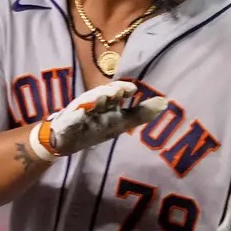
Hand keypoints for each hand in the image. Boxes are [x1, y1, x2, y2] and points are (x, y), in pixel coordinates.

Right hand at [21, 79, 171, 165]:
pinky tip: (84, 113)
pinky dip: (79, 114)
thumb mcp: (120, 122)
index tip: (133, 90)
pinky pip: (74, 115)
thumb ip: (141, 113)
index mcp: (107, 102)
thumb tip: (165, 102)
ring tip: (103, 97)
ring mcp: (80, 109)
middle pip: (102, 93)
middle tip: (119, 91)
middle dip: (110, 91)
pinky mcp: (68, 118)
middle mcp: (94, 102)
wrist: (65, 141)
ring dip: (96, 98)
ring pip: (88, 101)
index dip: (124, 90)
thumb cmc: (94, 128)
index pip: (117, 92)